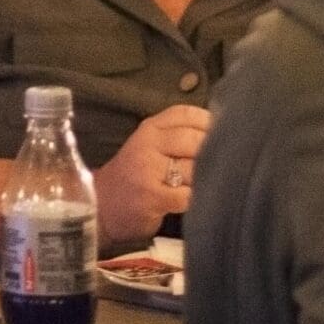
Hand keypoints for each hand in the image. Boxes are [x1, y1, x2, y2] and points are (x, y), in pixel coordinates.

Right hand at [91, 104, 210, 247]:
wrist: (100, 208)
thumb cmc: (133, 177)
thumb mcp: (148, 146)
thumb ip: (177, 136)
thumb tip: (222, 132)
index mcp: (149, 128)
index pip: (187, 115)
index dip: (209, 124)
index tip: (221, 137)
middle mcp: (147, 144)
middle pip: (195, 140)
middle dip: (212, 155)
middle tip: (216, 168)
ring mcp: (148, 170)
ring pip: (194, 168)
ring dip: (204, 180)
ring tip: (202, 187)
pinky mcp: (152, 196)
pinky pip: (188, 195)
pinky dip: (196, 200)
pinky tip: (193, 203)